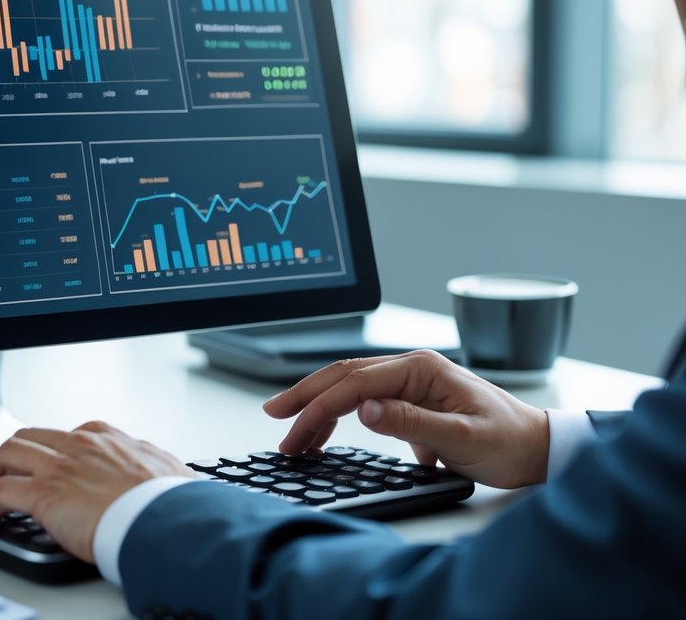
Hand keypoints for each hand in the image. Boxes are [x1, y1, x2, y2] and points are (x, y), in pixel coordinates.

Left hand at [0, 421, 197, 562]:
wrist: (168, 521)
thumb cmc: (172, 503)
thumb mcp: (166, 470)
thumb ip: (150, 466)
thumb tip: (158, 471)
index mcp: (108, 439)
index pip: (68, 434)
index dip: (51, 449)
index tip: (47, 463)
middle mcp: (80, 445)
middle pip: (30, 436)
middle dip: (12, 453)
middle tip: (3, 470)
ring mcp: (59, 467)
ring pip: (8, 452)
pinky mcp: (44, 494)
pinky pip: (0, 490)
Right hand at [264, 349, 548, 487]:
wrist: (539, 448)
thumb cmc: (509, 441)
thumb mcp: (461, 438)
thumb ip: (411, 423)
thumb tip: (364, 411)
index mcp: (421, 369)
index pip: (356, 385)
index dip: (320, 406)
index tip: (294, 429)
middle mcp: (412, 368)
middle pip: (344, 377)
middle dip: (307, 398)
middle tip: (275, 417)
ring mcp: (410, 382)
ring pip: (351, 388)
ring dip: (319, 408)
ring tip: (293, 433)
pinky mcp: (412, 399)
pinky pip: (365, 402)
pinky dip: (341, 416)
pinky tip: (328, 434)